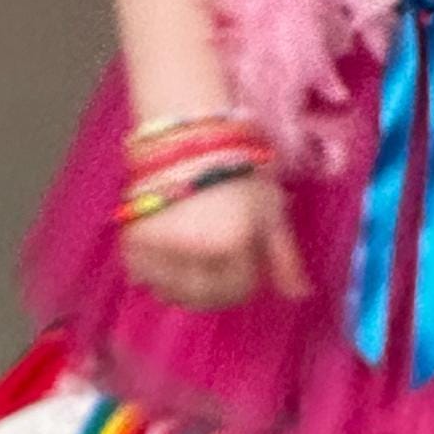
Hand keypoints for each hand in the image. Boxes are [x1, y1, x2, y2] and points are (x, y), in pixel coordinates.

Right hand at [121, 170, 309, 310]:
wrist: (188, 136)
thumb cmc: (238, 171)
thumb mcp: (271, 211)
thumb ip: (286, 258)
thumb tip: (300, 297)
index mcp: (234, 241)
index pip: (239, 289)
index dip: (243, 282)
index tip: (241, 264)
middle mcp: (196, 248)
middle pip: (203, 297)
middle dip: (213, 292)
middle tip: (214, 270)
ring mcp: (162, 244)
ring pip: (170, 293)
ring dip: (181, 288)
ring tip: (189, 263)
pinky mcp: (133, 236)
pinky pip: (141, 277)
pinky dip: (151, 276)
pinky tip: (165, 257)